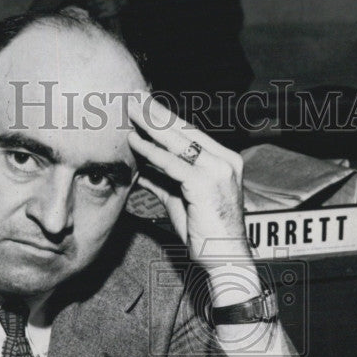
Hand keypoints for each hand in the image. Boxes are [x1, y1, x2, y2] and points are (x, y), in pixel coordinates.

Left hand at [127, 94, 248, 268]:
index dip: (166, 120)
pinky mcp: (206, 183)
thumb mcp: (181, 201)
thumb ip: (163, 182)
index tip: (146, 108)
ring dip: (152, 124)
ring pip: (178, 141)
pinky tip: (135, 142)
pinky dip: (152, 152)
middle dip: (157, 113)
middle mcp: (225, 161)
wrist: (225, 259)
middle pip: (185, 131)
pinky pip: (173, 164)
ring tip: (131, 111)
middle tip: (135, 98)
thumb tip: (142, 170)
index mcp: (224, 161)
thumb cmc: (205, 234)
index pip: (191, 135)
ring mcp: (218, 170)